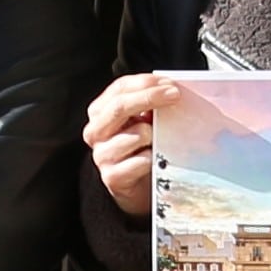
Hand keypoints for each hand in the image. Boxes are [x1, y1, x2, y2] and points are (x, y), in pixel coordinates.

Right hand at [82, 74, 179, 217]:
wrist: (138, 187)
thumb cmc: (142, 148)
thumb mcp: (143, 120)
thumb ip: (149, 104)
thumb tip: (170, 90)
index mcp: (100, 112)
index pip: (119, 89)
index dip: (145, 83)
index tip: (170, 84)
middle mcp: (95, 132)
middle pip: (120, 107)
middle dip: (150, 97)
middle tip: (175, 95)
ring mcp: (101, 155)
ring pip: (135, 134)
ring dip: (155, 135)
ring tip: (161, 141)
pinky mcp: (112, 177)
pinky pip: (141, 161)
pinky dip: (154, 158)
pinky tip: (157, 160)